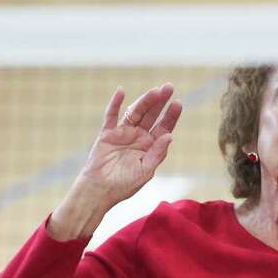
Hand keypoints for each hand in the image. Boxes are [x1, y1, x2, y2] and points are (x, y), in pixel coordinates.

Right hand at [50, 84, 181, 239]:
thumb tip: (170, 135)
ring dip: (144, 101)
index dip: (171, 115)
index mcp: (150, 146)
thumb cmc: (124, 185)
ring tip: (154, 91)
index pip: (163, 127)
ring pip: (136, 112)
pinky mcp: (107, 133)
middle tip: (169, 87)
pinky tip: (121, 92)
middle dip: (160, 102)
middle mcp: (138, 137)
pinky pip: (111, 115)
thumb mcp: (145, 171)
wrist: (99, 191)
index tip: (178, 103)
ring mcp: (123, 133)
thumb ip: (158, 153)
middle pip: (152, 115)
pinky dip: (115, 103)